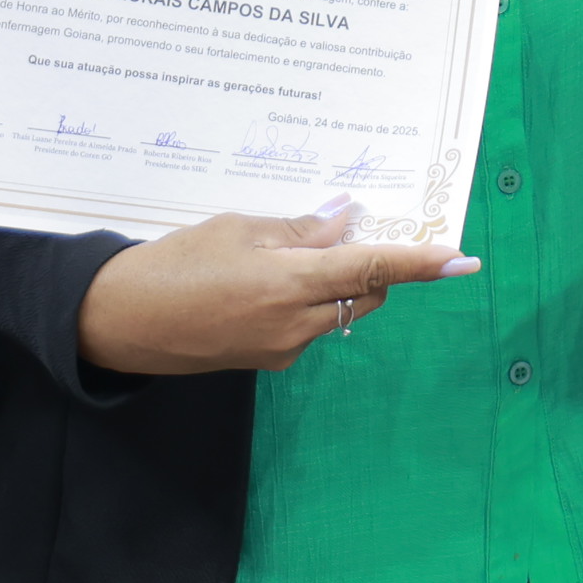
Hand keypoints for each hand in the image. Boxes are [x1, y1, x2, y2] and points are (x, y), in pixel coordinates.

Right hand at [74, 205, 478, 375]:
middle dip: (370, 264)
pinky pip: (307, 325)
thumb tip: (347, 222)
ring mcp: (283, 349)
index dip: (421, 264)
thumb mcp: (237, 229)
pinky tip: (264, 280)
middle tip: (347, 229)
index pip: (372, 270)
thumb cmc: (174, 264)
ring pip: (337, 310)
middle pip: (365, 293)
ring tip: (285, 251)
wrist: (120, 322)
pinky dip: (306, 299)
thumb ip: (299, 230)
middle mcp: (296, 324)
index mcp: (290, 284)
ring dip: (334, 281)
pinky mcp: (268, 360)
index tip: (463, 260)